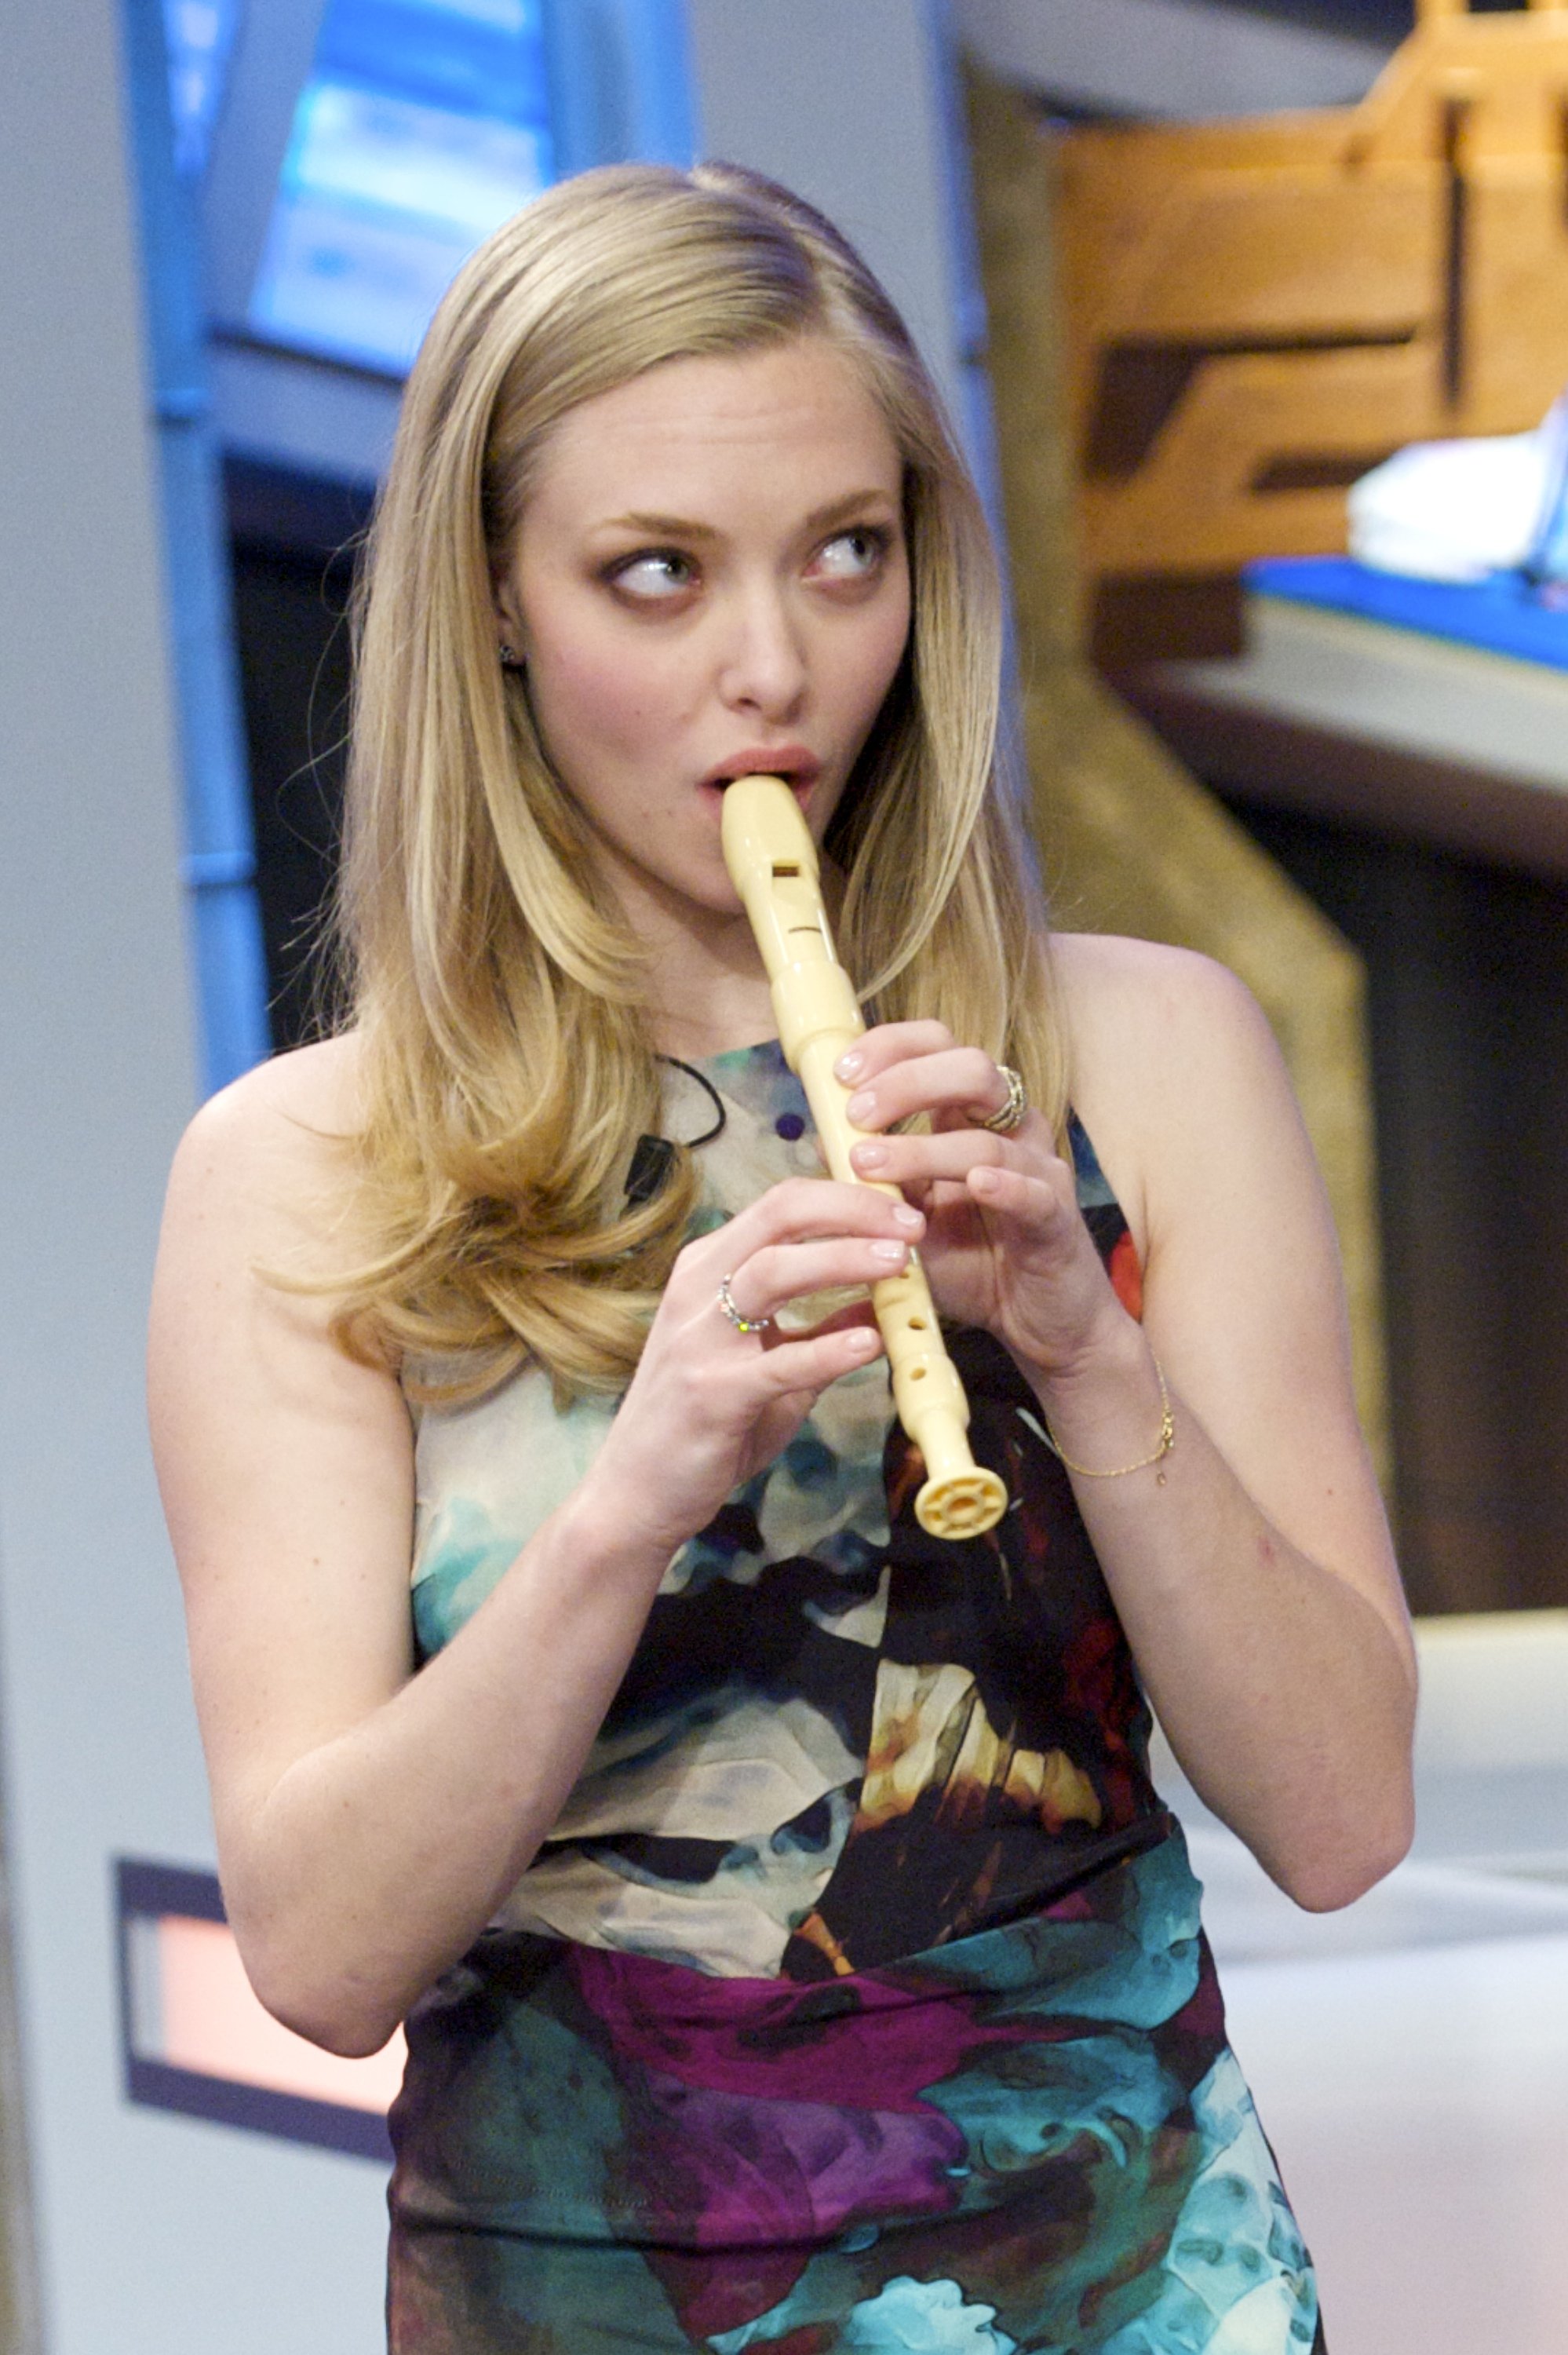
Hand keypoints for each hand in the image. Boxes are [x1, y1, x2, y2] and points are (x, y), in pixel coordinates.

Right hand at [589, 1176, 922, 1555]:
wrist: (636, 1492)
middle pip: (779, 1216)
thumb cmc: (702, 1424)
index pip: (783, 1205)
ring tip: (899, 1263)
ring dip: (843, 1259)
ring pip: (773, 1271)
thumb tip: (879, 1303)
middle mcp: (698, 1289)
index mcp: (710, 1270)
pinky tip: (871, 1344)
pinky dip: (828, 1348)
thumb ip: (816, 1332)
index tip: (902, 1210)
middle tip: (912, 1224)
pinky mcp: (711, 1393)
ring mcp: (699, 1339)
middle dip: (852, 1210)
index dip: (848, 1197)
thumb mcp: (764, 1366)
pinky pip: (777, 1362)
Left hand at [834, 1021, 1127, 1382]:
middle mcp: (1010, 1130)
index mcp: (971, 1117)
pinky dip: (1005, 1185)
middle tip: (857, 1114)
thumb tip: (821, 1138)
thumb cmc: (971, 1262)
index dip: (891, 1047)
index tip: (842, 1074)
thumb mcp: (906, 1216)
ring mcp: (1038, 1171)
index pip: (938, 1049)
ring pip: (988, 1139)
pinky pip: (1034, 1193)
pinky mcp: (1057, 1219)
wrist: (1034, 1322)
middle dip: (908, 1082)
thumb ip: (872, 1178)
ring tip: (871, 1164)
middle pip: (972, 1069)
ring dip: (924, 1148)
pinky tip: (974, 1185)